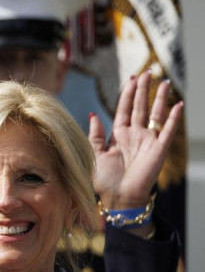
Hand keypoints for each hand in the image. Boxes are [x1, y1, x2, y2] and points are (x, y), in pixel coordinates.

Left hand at [88, 71, 182, 212]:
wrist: (119, 198)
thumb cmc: (104, 180)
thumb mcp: (94, 154)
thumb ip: (95, 135)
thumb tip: (93, 114)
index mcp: (118, 135)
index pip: (124, 109)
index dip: (128, 94)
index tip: (132, 78)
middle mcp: (135, 135)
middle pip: (140, 107)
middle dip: (143, 90)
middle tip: (147, 72)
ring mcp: (148, 141)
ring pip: (155, 114)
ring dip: (159, 98)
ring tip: (164, 82)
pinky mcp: (159, 149)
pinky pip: (168, 130)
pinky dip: (173, 118)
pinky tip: (178, 104)